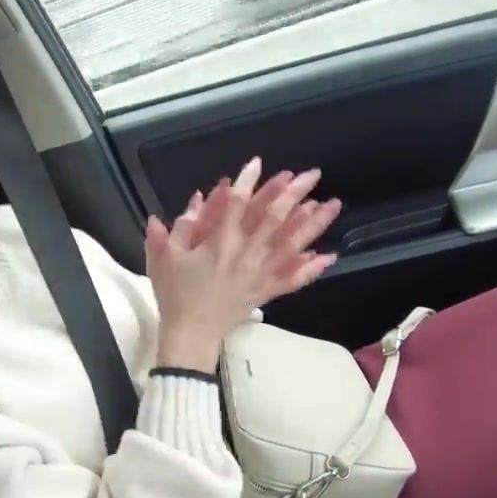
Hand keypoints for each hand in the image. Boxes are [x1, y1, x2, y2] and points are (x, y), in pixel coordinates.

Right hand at [144, 158, 340, 371]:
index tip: (258, 163)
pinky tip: (329, 256)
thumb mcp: (165, 257)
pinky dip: (311, 269)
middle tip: (312, 174)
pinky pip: (293, 280)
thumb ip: (179, 226)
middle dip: (294, 194)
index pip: (237, 205)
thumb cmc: (175, 294)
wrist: (190, 334)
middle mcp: (246, 254)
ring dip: (312, 224)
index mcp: (219, 243)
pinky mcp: (266, 291)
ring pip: (291, 245)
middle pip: (274, 219)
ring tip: (332, 205)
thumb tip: (196, 198)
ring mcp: (260, 274)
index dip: (248, 182)